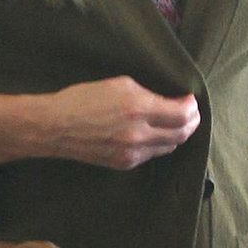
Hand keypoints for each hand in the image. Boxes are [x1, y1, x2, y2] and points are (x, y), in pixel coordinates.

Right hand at [46, 76, 199, 169]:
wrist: (56, 127)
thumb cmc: (82, 99)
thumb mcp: (119, 84)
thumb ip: (148, 93)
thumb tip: (168, 101)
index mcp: (137, 108)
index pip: (181, 114)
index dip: (192, 107)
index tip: (190, 100)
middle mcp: (138, 134)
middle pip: (182, 134)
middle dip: (191, 122)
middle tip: (191, 113)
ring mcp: (132, 153)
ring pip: (169, 147)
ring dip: (177, 134)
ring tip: (176, 123)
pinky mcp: (125, 164)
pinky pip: (152, 155)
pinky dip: (159, 144)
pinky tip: (155, 134)